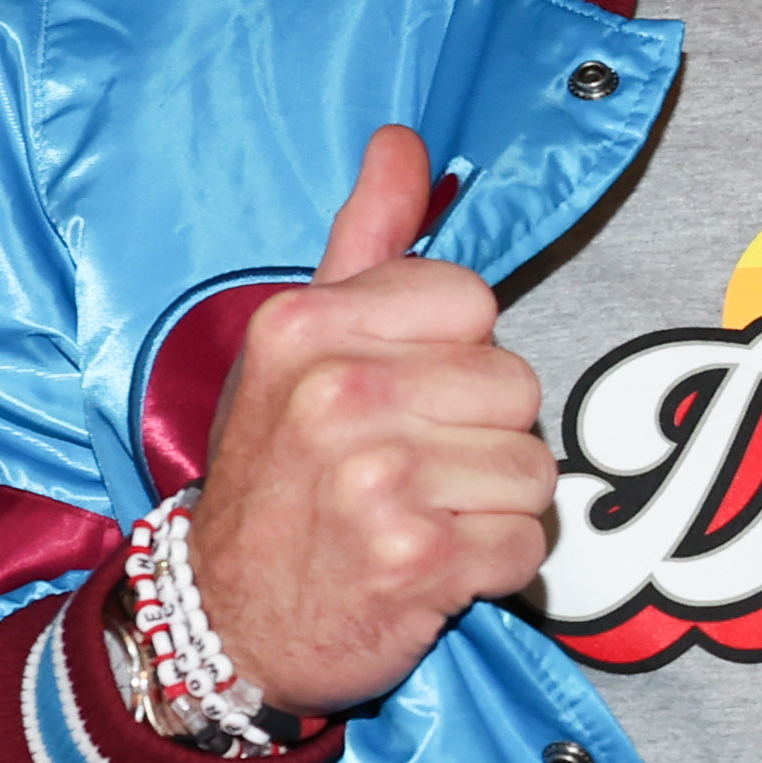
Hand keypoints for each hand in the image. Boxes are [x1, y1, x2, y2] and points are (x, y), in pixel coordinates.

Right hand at [179, 126, 557, 715]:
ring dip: (494, 505)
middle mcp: (337, 394)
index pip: (472, 300)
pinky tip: (435, 567)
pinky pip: (527, 544)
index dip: (457, 355)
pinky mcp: (417, 560)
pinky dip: (495, 566)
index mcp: (307, 327)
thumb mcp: (299, 348)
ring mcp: (376, 479)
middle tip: (412, 469)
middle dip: (483, 435)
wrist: (227, 620)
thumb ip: (364, 243)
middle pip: (515, 386)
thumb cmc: (278, 475)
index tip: (403, 396)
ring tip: (424, 517)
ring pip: (534, 469)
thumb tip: (405, 142)